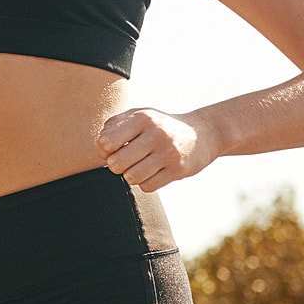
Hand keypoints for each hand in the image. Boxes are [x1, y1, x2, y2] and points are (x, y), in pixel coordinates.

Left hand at [97, 108, 216, 190]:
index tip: (112, 149)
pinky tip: (153, 172)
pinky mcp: (178, 170)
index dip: (103, 150)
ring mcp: (168, 152)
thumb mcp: (139, 116)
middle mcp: (156, 133)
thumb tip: (101, 147)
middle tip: (124, 161)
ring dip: (131, 175)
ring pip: (131, 177)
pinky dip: (146, 182)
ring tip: (139, 166)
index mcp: (142, 118)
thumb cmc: (160, 126)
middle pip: (116, 163)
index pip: (106, 142)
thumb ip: (114, 125)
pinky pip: (147, 187)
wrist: (202, 134)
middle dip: (115, 166)